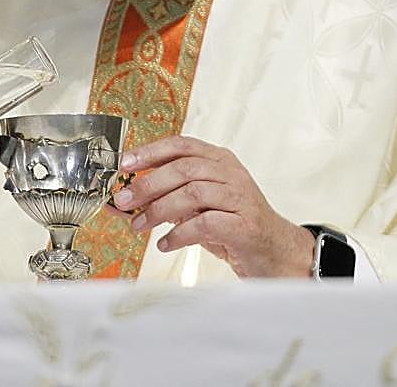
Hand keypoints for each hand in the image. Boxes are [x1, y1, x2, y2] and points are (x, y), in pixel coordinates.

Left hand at [111, 135, 315, 277]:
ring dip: (160, 209)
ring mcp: (240, 198)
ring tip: (140, 225)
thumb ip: (164, 199)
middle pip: (184, 168)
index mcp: (219, 160)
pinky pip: (206, 224)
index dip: (151, 151)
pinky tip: (165, 243)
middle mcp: (231, 174)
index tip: (124, 163)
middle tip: (124, 200)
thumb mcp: (197, 207)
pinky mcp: (244, 225)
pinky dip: (179, 233)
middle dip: (148, 183)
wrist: (275, 253)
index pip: (182, 145)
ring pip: (193, 193)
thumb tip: (121, 202)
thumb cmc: (232, 226)